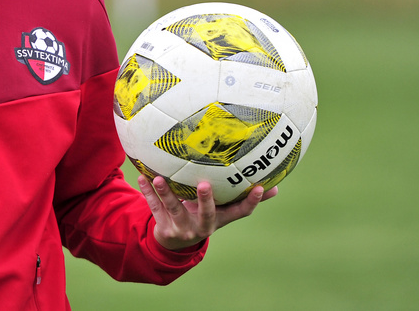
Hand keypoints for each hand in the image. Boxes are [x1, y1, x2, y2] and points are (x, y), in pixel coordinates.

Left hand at [138, 175, 277, 250]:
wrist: (175, 242)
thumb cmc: (203, 217)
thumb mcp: (223, 212)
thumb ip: (242, 199)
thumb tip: (276, 186)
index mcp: (219, 220)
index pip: (239, 212)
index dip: (251, 202)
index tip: (260, 187)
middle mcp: (202, 226)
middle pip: (206, 214)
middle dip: (205, 201)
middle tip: (204, 184)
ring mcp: (182, 227)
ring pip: (174, 210)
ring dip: (166, 194)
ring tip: (160, 178)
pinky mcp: (163, 226)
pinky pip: (154, 207)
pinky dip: (147, 193)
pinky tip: (142, 177)